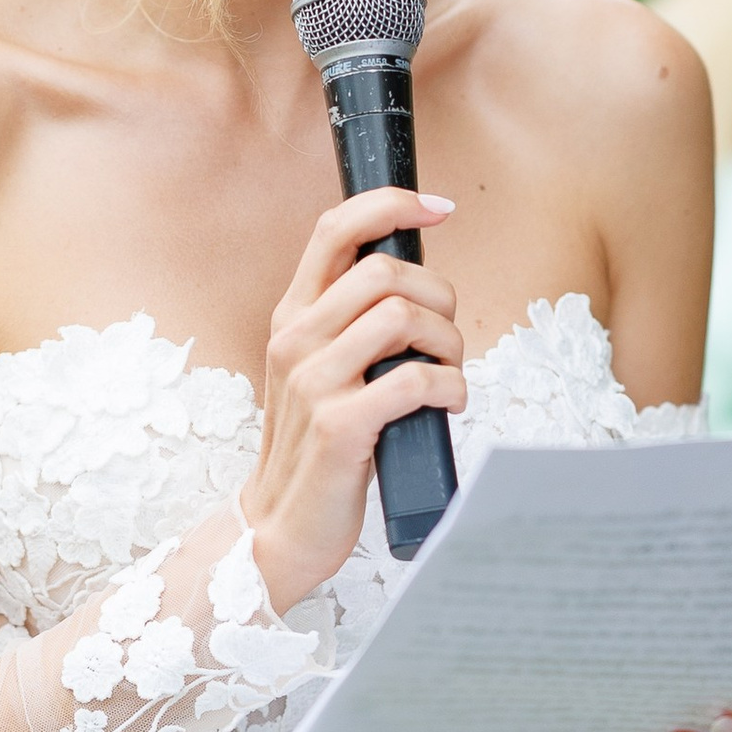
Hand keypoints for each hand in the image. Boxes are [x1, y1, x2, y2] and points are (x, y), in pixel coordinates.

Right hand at [240, 190, 466, 607]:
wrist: (281, 527)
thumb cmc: (317, 449)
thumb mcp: (319, 373)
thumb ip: (351, 326)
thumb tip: (416, 285)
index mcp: (292, 318)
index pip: (334, 230)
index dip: (391, 205)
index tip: (439, 208)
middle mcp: (296, 340)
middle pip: (385, 270)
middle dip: (439, 296)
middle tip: (447, 339)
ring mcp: (314, 382)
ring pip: (404, 317)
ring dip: (450, 343)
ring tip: (449, 374)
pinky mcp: (339, 426)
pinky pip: (415, 379)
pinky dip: (450, 386)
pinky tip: (449, 404)